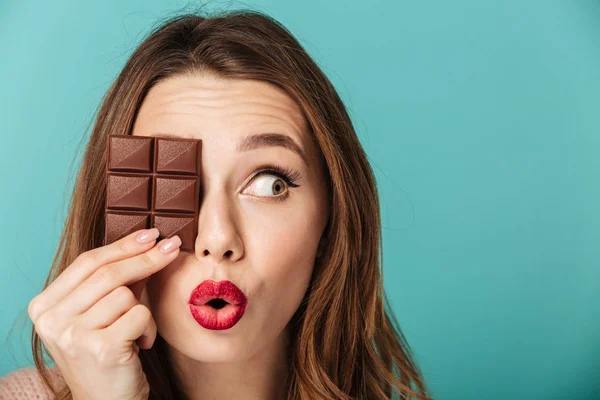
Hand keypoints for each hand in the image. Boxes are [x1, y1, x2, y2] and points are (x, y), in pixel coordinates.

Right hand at [28, 228, 181, 399]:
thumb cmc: (107, 354)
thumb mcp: (101, 313)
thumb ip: (115, 281)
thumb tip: (149, 241)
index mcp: (44, 306)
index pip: (87, 262)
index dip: (122, 245)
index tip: (150, 234)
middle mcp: (52, 320)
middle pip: (107, 273)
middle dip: (145, 258)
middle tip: (171, 247)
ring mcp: (73, 335)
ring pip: (125, 295)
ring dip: (143, 310)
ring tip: (136, 332)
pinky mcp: (99, 349)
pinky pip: (139, 315)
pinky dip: (148, 328)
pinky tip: (140, 346)